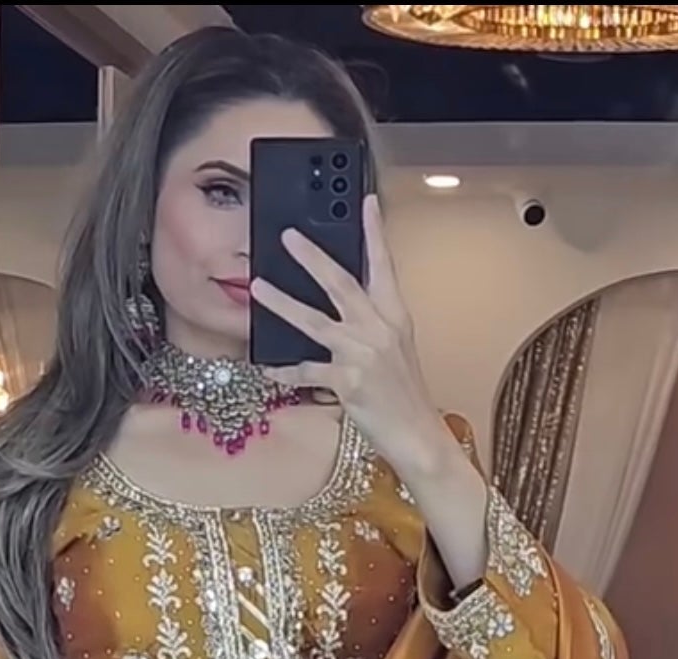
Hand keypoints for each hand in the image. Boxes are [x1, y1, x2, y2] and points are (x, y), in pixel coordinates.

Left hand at [250, 195, 450, 480]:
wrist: (419, 437)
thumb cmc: (405, 396)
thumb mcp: (397, 350)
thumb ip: (373, 323)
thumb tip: (344, 304)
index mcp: (395, 318)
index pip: (384, 266)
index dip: (375, 232)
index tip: (367, 200)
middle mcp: (379, 330)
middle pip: (342, 283)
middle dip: (312, 257)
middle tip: (288, 236)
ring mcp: (363, 355)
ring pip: (315, 321)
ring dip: (283, 303)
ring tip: (257, 288)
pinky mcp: (348, 383)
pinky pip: (307, 370)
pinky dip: (286, 371)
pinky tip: (268, 368)